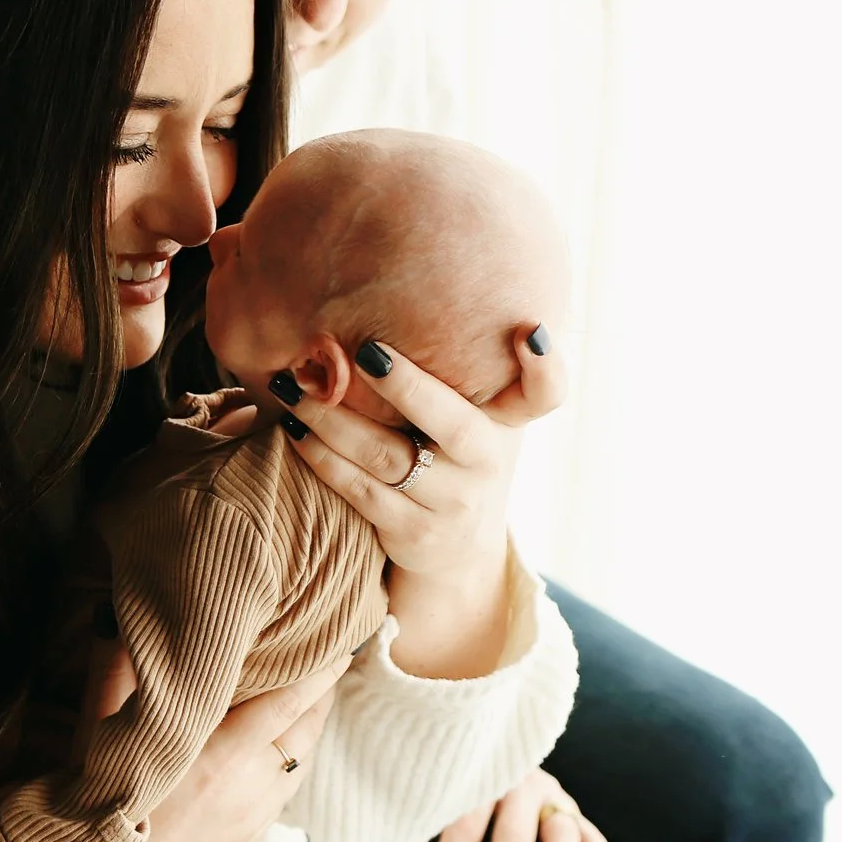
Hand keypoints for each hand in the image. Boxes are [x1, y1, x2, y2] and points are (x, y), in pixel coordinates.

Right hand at [64, 649, 348, 841]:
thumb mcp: (95, 733)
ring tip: (306, 696)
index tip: (339, 641)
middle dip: (320, 694)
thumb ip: (114, 666)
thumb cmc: (88, 811)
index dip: (319, 670)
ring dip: (305, 730)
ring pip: (299, 765)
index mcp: (219, 757)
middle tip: (328, 656)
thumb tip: (118, 611)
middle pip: (307, 733)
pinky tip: (272, 748)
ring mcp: (251, 823)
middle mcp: (248, 791)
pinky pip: (281, 793)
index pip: (289, 702)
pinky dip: (287, 762)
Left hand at [276, 328, 563, 675]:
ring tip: (294, 386)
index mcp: (506, 422)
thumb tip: (401, 292)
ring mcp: (452, 504)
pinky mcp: (414, 533)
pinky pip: (360, 490)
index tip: (529, 331)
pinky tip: (294, 429)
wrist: (457, 550)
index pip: (546, 392)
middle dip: (407, 386)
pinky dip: (322, 457)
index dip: (546, 365)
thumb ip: (462, 371)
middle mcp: (488, 463)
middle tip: (362, 350)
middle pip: (454, 424)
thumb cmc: (456, 458)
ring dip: (333, 419)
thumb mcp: (479, 417)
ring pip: (387, 457)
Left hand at [415, 769, 612, 841]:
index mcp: (480, 779)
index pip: (463, 822)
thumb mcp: (435, 800)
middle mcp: (522, 785)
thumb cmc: (454, 801)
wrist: (496, 765)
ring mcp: (554, 799)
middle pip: (512, 834)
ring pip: (562, 838)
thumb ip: (419, 825)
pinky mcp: (577, 818)